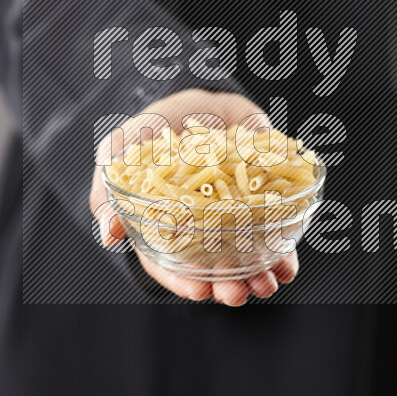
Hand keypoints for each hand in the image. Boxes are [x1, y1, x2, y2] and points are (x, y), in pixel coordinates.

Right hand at [89, 89, 298, 305]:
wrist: (196, 101)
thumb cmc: (152, 129)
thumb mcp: (121, 152)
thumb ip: (111, 189)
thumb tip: (107, 234)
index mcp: (165, 225)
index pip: (170, 263)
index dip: (183, 280)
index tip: (199, 290)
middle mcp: (202, 227)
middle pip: (212, 266)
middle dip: (226, 285)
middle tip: (237, 294)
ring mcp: (235, 214)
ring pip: (247, 254)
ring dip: (258, 273)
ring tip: (267, 283)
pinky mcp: (265, 197)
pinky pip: (277, 227)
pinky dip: (285, 248)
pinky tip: (288, 265)